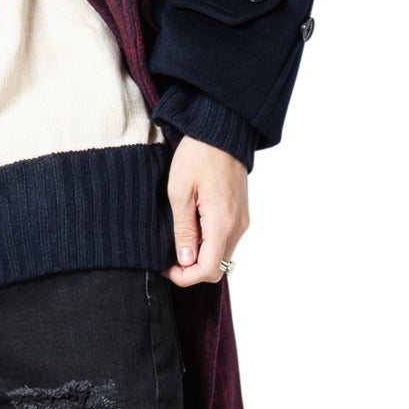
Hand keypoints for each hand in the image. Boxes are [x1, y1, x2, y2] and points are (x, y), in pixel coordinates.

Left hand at [165, 137, 248, 286]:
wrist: (222, 130)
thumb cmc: (198, 155)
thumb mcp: (179, 192)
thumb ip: (183, 230)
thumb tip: (185, 260)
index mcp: (222, 222)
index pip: (208, 269)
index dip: (185, 277)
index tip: (166, 268)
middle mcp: (238, 226)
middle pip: (217, 268)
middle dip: (192, 270)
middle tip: (168, 259)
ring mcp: (242, 221)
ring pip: (222, 256)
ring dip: (200, 258)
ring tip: (178, 242)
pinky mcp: (241, 214)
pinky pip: (226, 241)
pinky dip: (209, 245)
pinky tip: (192, 231)